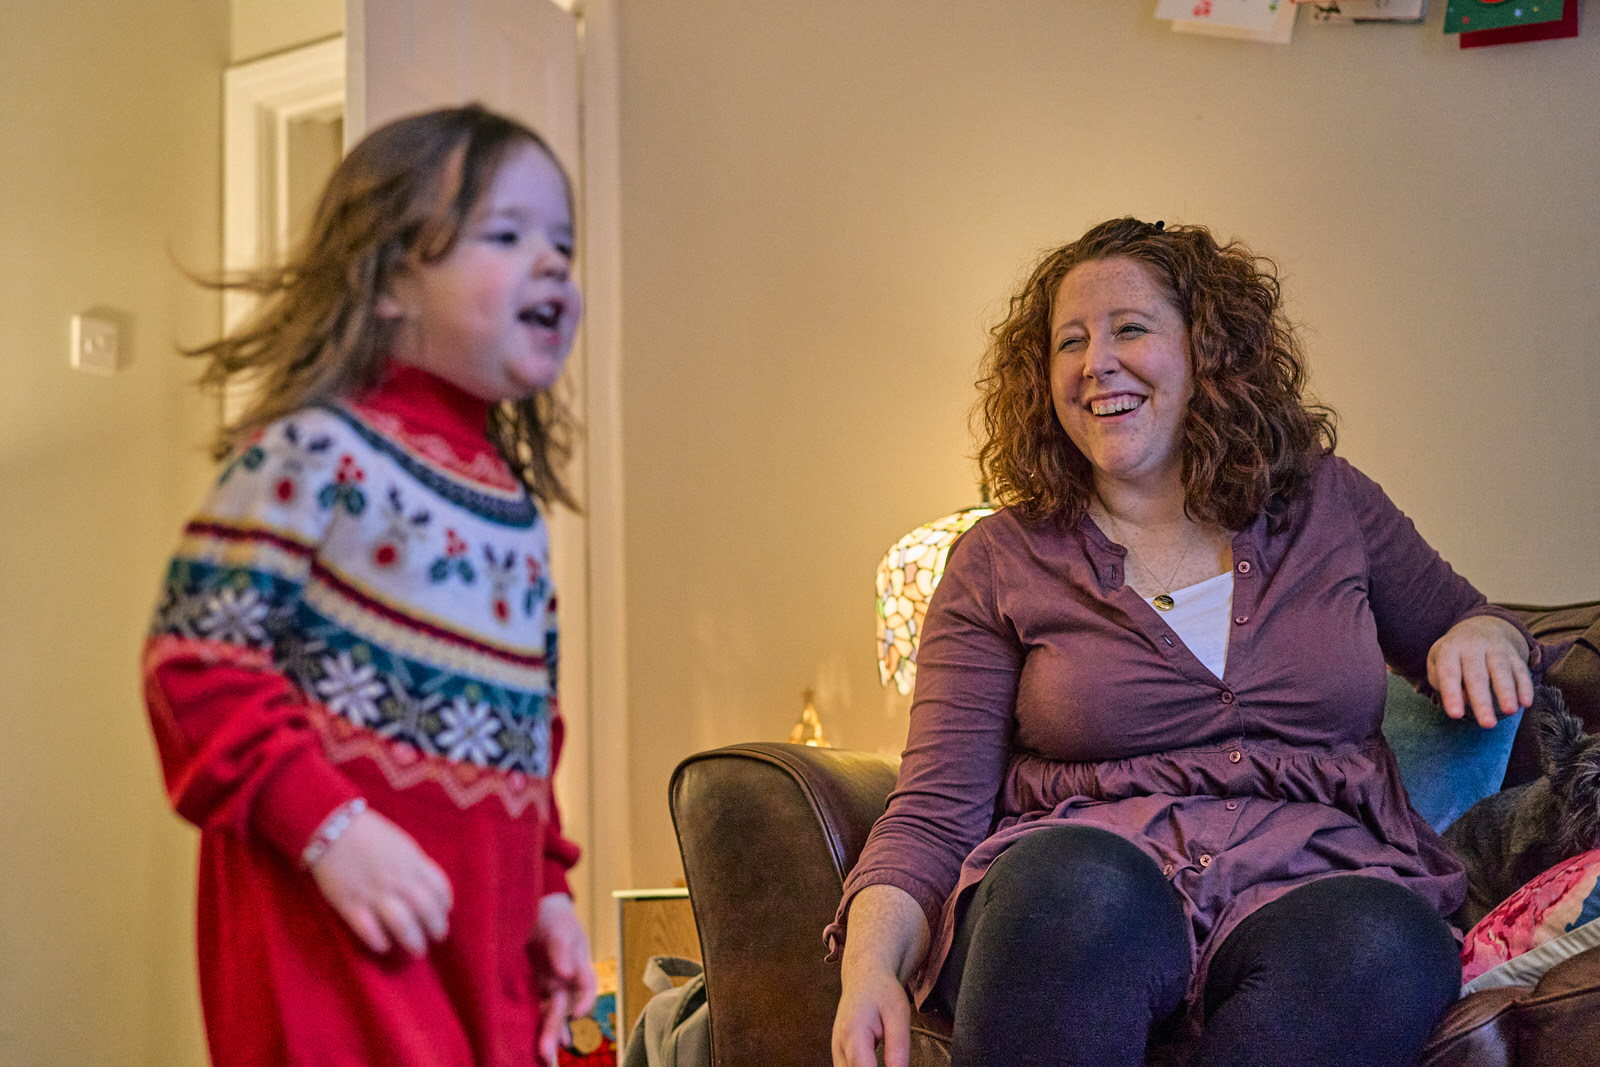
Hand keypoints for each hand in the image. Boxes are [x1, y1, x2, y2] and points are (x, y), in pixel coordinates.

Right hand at [308, 807, 452, 956]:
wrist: (332, 826)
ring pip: (402, 922)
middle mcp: (397, 879)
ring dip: (413, 939)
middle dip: (436, 927)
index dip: (444, 905)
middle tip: (436, 937)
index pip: (439, 888)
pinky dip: (379, 940)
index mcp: (412, 862)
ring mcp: (373, 892)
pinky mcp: (349, 903)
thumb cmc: (370, 834)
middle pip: (425, 909)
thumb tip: (430, 889)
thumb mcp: (402, 845)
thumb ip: (416, 865)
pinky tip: (384, 946)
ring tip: (417, 950)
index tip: (444, 914)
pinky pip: (368, 928)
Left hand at [530, 894, 596, 1066]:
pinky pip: (534, 1008)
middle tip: (550, 1053)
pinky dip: (534, 1024)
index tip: (578, 1014)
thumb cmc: (554, 916)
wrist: (535, 905)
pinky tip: (529, 1042)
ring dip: (548, 1034)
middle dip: (558, 1030)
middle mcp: (566, 979)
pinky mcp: (532, 986)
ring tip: (544, 1057)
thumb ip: (562, 949)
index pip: (586, 986)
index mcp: (578, 964)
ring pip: (550, 1013)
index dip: (585, 1000)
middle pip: (565, 1007)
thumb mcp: (560, 927)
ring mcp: (549, 984)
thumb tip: (565, 974)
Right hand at [832, 884, 926, 1066]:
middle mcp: (839, 1045)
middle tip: (892, 1061)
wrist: (864, 976)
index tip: (894, 1066)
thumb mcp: (899, 1015)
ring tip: (885, 1059)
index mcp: (854, 1034)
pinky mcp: (838, 1052)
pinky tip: (874, 1063)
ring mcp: (836, 1049)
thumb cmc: (883, 992)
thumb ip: (898, 1048)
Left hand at [1427, 615, 1533, 728]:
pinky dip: (1525, 686)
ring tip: (1510, 712)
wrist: (1479, 628)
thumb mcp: (1438, 664)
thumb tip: (1463, 700)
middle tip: (1487, 725)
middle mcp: (1473, 647)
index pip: (1449, 673)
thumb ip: (1443, 683)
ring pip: (1502, 670)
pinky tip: (1526, 703)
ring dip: (1507, 692)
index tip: (1455, 715)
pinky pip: (1521, 670)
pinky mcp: (1514, 654)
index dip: (1452, 694)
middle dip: (1482, 701)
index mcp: (1449, 649)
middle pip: (1477, 675)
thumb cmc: (1453, 656)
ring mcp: (1496, 649)